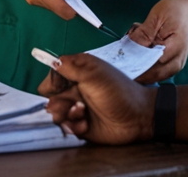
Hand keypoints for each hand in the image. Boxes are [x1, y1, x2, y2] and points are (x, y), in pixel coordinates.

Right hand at [38, 54, 155, 143]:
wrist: (136, 118)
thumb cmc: (119, 91)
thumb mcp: (94, 75)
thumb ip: (70, 68)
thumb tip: (52, 61)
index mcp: (79, 72)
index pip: (53, 75)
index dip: (51, 83)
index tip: (56, 89)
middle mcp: (76, 89)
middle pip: (51, 97)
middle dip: (58, 103)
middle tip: (72, 105)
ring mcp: (78, 107)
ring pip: (57, 114)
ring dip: (66, 115)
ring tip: (81, 114)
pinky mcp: (81, 124)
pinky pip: (67, 127)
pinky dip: (74, 127)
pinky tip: (86, 125)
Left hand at [127, 0, 187, 83]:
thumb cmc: (175, 12)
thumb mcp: (158, 16)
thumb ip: (144, 32)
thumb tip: (130, 46)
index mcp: (175, 46)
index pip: (153, 62)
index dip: (136, 64)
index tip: (121, 63)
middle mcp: (177, 61)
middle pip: (153, 74)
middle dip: (135, 70)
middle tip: (119, 66)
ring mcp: (175, 66)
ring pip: (154, 77)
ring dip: (139, 71)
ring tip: (127, 62)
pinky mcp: (171, 67)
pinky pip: (156, 74)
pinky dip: (144, 69)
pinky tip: (135, 61)